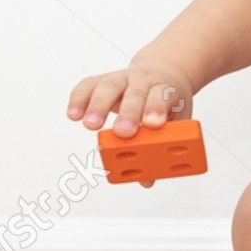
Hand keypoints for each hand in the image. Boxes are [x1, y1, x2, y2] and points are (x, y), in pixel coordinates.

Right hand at [66, 57, 193, 188]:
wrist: (164, 71)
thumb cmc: (170, 100)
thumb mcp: (177, 120)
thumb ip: (165, 147)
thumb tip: (147, 180)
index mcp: (166, 89)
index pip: (163, 95)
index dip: (157, 109)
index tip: (154, 124)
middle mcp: (144, 81)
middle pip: (136, 93)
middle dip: (129, 113)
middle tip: (124, 132)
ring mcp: (123, 79)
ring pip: (109, 86)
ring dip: (98, 106)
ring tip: (91, 125)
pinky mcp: (103, 79)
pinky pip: (88, 85)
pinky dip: (79, 99)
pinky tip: (73, 114)